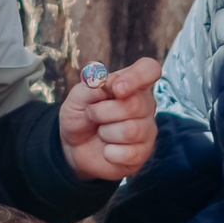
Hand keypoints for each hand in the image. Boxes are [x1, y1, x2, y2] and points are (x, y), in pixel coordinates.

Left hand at [58, 57, 159, 180]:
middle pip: (135, 104)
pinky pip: (128, 153)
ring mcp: (147, 130)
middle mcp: (145, 105)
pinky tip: (107, 150)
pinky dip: (109, 152)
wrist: (74, 146)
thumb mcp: (77, 97)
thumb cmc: (80, 116)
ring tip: (101, 132)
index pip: (149, 69)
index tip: (116, 88)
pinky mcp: (143, 153)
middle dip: (102, 112)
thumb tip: (108, 82)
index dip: (136, 76)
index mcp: (132, 84)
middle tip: (91, 115)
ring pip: (131, 130)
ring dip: (105, 132)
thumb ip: (91, 87)